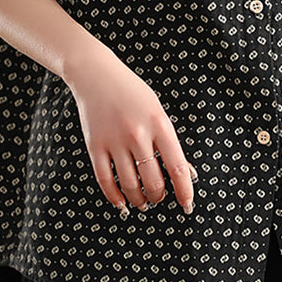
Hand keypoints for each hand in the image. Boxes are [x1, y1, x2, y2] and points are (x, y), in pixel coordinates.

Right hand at [65, 42, 195, 217]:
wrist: (97, 75)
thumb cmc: (133, 94)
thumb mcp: (158, 112)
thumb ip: (170, 143)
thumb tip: (188, 174)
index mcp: (160, 124)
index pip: (177, 167)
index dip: (184, 192)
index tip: (187, 206)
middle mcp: (138, 134)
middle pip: (153, 182)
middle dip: (159, 197)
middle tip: (159, 198)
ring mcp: (114, 140)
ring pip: (130, 186)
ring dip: (139, 200)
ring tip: (143, 202)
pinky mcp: (94, 146)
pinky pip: (105, 180)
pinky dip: (115, 197)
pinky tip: (122, 202)